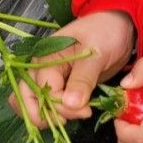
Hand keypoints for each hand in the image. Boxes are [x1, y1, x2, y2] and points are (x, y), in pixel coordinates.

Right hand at [9, 10, 134, 127]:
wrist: (116, 25)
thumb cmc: (105, 32)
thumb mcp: (96, 54)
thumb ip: (83, 79)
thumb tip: (70, 104)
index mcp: (46, 58)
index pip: (44, 92)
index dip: (62, 106)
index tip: (86, 111)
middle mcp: (41, 68)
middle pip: (26, 99)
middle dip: (47, 115)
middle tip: (74, 117)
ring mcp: (48, 77)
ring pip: (31, 102)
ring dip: (46, 116)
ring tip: (72, 116)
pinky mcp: (59, 84)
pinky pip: (45, 102)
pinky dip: (53, 111)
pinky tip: (71, 113)